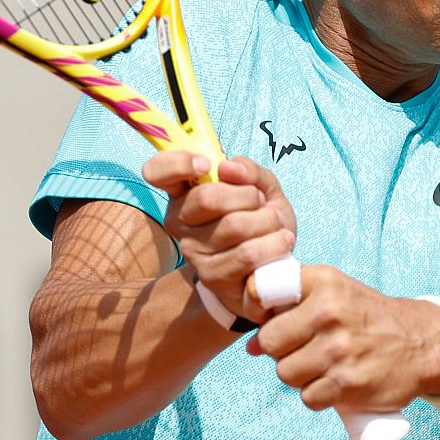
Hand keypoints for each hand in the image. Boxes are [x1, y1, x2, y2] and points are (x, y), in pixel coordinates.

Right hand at [142, 153, 296, 321]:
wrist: (271, 268)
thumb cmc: (260, 221)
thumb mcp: (262, 188)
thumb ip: (249, 171)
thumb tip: (228, 167)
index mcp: (184, 192)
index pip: (158, 171)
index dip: (179, 163)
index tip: (208, 165)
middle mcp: (179, 222)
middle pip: (209, 197)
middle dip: (250, 195)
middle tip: (261, 203)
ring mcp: (192, 251)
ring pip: (235, 225)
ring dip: (268, 220)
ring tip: (274, 225)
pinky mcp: (211, 276)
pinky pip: (247, 253)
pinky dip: (274, 244)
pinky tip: (281, 242)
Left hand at [247, 266, 439, 412]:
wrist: (422, 343)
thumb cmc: (369, 317)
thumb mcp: (336, 290)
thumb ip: (293, 304)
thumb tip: (250, 346)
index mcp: (324, 282)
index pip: (260, 293)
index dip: (258, 311)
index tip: (271, 319)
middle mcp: (329, 313)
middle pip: (270, 341)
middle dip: (281, 350)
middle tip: (305, 348)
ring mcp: (338, 350)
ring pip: (285, 373)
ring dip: (299, 375)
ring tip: (323, 366)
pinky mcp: (346, 384)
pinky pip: (307, 397)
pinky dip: (317, 395)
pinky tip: (334, 383)